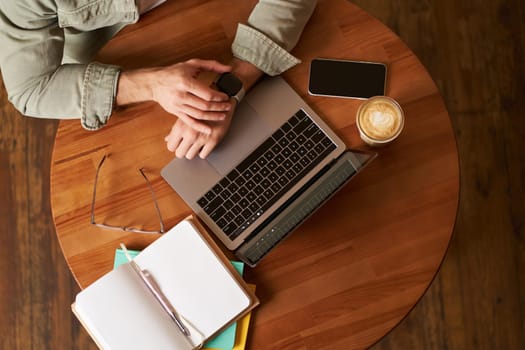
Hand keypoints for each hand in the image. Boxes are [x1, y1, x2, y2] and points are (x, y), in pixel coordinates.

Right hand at [116, 59, 232, 134]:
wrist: (154, 83)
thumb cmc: (174, 72)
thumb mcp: (191, 64)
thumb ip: (211, 65)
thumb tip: (228, 68)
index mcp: (185, 82)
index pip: (207, 93)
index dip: (219, 97)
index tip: (226, 97)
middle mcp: (181, 95)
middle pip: (204, 105)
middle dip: (219, 107)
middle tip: (228, 107)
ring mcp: (178, 105)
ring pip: (199, 115)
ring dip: (213, 117)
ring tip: (223, 116)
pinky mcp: (175, 112)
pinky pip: (189, 122)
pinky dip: (200, 127)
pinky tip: (209, 130)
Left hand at [164, 100, 235, 158]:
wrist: (221, 104)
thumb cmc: (201, 108)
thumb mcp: (186, 116)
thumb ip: (176, 129)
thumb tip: (168, 139)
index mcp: (180, 127)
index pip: (171, 146)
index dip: (175, 146)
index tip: (178, 144)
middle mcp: (190, 134)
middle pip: (179, 154)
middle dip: (183, 150)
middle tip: (187, 145)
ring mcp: (202, 138)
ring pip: (190, 156)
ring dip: (192, 151)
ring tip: (196, 144)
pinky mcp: (213, 141)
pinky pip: (203, 155)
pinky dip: (203, 151)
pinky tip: (204, 144)